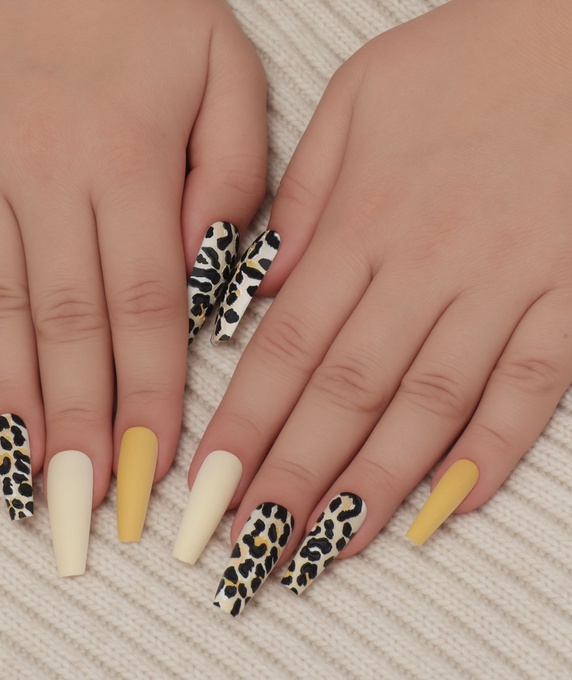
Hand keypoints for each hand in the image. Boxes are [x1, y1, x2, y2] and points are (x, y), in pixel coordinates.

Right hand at [0, 0, 266, 572]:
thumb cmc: (148, 9)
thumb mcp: (225, 75)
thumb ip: (230, 180)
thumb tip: (210, 281)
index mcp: (126, 162)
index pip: (147, 311)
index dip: (149, 398)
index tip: (153, 471)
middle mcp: (46, 178)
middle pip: (67, 331)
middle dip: (76, 429)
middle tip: (81, 512)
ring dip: (10, 406)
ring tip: (22, 484)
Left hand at [180, 0, 571, 613]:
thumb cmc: (462, 62)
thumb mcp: (357, 101)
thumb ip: (304, 200)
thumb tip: (264, 288)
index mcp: (363, 225)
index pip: (286, 348)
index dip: (245, 424)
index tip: (211, 487)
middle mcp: (427, 267)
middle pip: (346, 394)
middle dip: (293, 477)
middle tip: (253, 548)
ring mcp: (504, 286)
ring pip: (428, 407)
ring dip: (373, 485)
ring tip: (326, 550)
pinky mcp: (568, 296)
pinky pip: (532, 387)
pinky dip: (492, 452)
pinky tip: (446, 508)